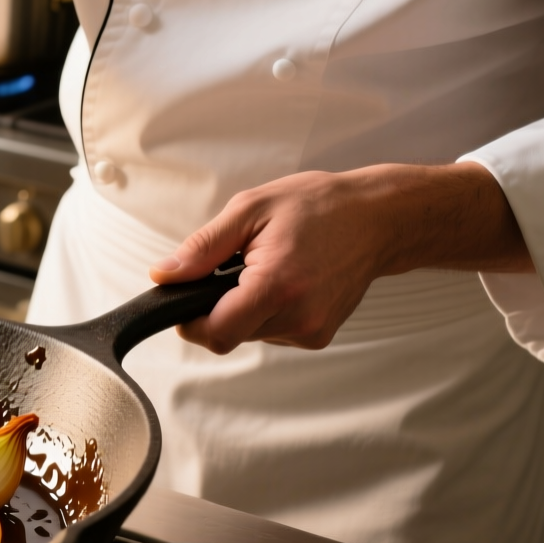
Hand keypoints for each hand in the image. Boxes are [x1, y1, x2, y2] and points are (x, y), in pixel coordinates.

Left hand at [147, 163, 532, 352]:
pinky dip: (268, 311)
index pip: (215, 333)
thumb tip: (164, 275)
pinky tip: (285, 280)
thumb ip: (202, 248)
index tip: (187, 298)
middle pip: (229, 335)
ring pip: (250, 334)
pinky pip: (273, 332)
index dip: (190, 321)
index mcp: (277, 286)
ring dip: (244, 307)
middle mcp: (299, 317)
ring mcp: (312, 330)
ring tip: (267, 267)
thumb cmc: (319, 206)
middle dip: (219, 306)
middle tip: (236, 267)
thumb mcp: (250, 210)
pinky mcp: (319, 336)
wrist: (378, 218)